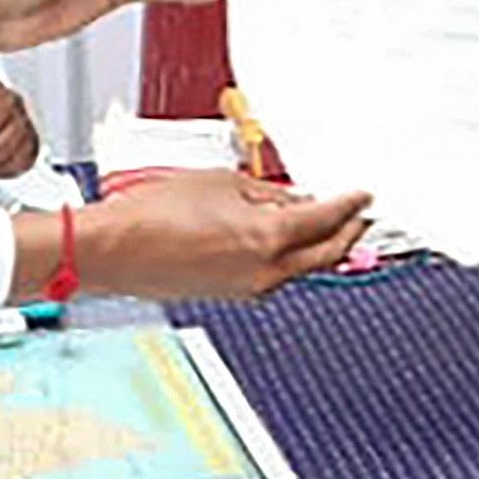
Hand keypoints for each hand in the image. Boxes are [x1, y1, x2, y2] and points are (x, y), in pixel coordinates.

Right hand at [66, 172, 373, 301]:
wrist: (114, 250)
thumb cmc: (153, 215)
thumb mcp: (222, 184)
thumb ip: (267, 193)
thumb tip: (293, 200)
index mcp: (268, 239)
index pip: (326, 220)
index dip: (350, 204)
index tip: (363, 195)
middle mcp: (266, 272)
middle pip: (325, 254)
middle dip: (349, 233)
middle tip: (362, 215)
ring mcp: (250, 288)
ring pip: (303, 267)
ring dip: (321, 246)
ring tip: (330, 223)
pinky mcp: (233, 294)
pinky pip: (276, 274)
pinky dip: (291, 256)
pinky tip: (287, 239)